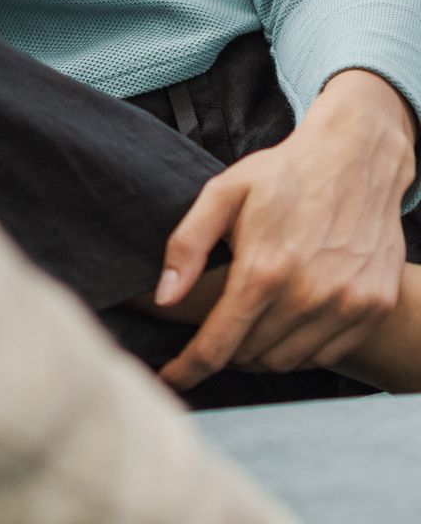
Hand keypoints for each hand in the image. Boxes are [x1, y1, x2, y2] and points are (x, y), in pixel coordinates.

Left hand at [153, 91, 412, 391]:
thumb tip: (164, 297)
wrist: (357, 157)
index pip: (217, 346)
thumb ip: (187, 245)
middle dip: (224, 348)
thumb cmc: (284, 173)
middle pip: (249, 356)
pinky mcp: (373, 307)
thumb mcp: (223, 192)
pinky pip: (325, 354)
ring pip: (285, 361)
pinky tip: (289, 317)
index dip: (187, 368)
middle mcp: (307, 296)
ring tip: (251, 319)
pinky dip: (299, 348)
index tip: (169, 378)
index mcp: (264, 270)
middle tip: (217, 324)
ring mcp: (345, 305)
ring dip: (260, 352)